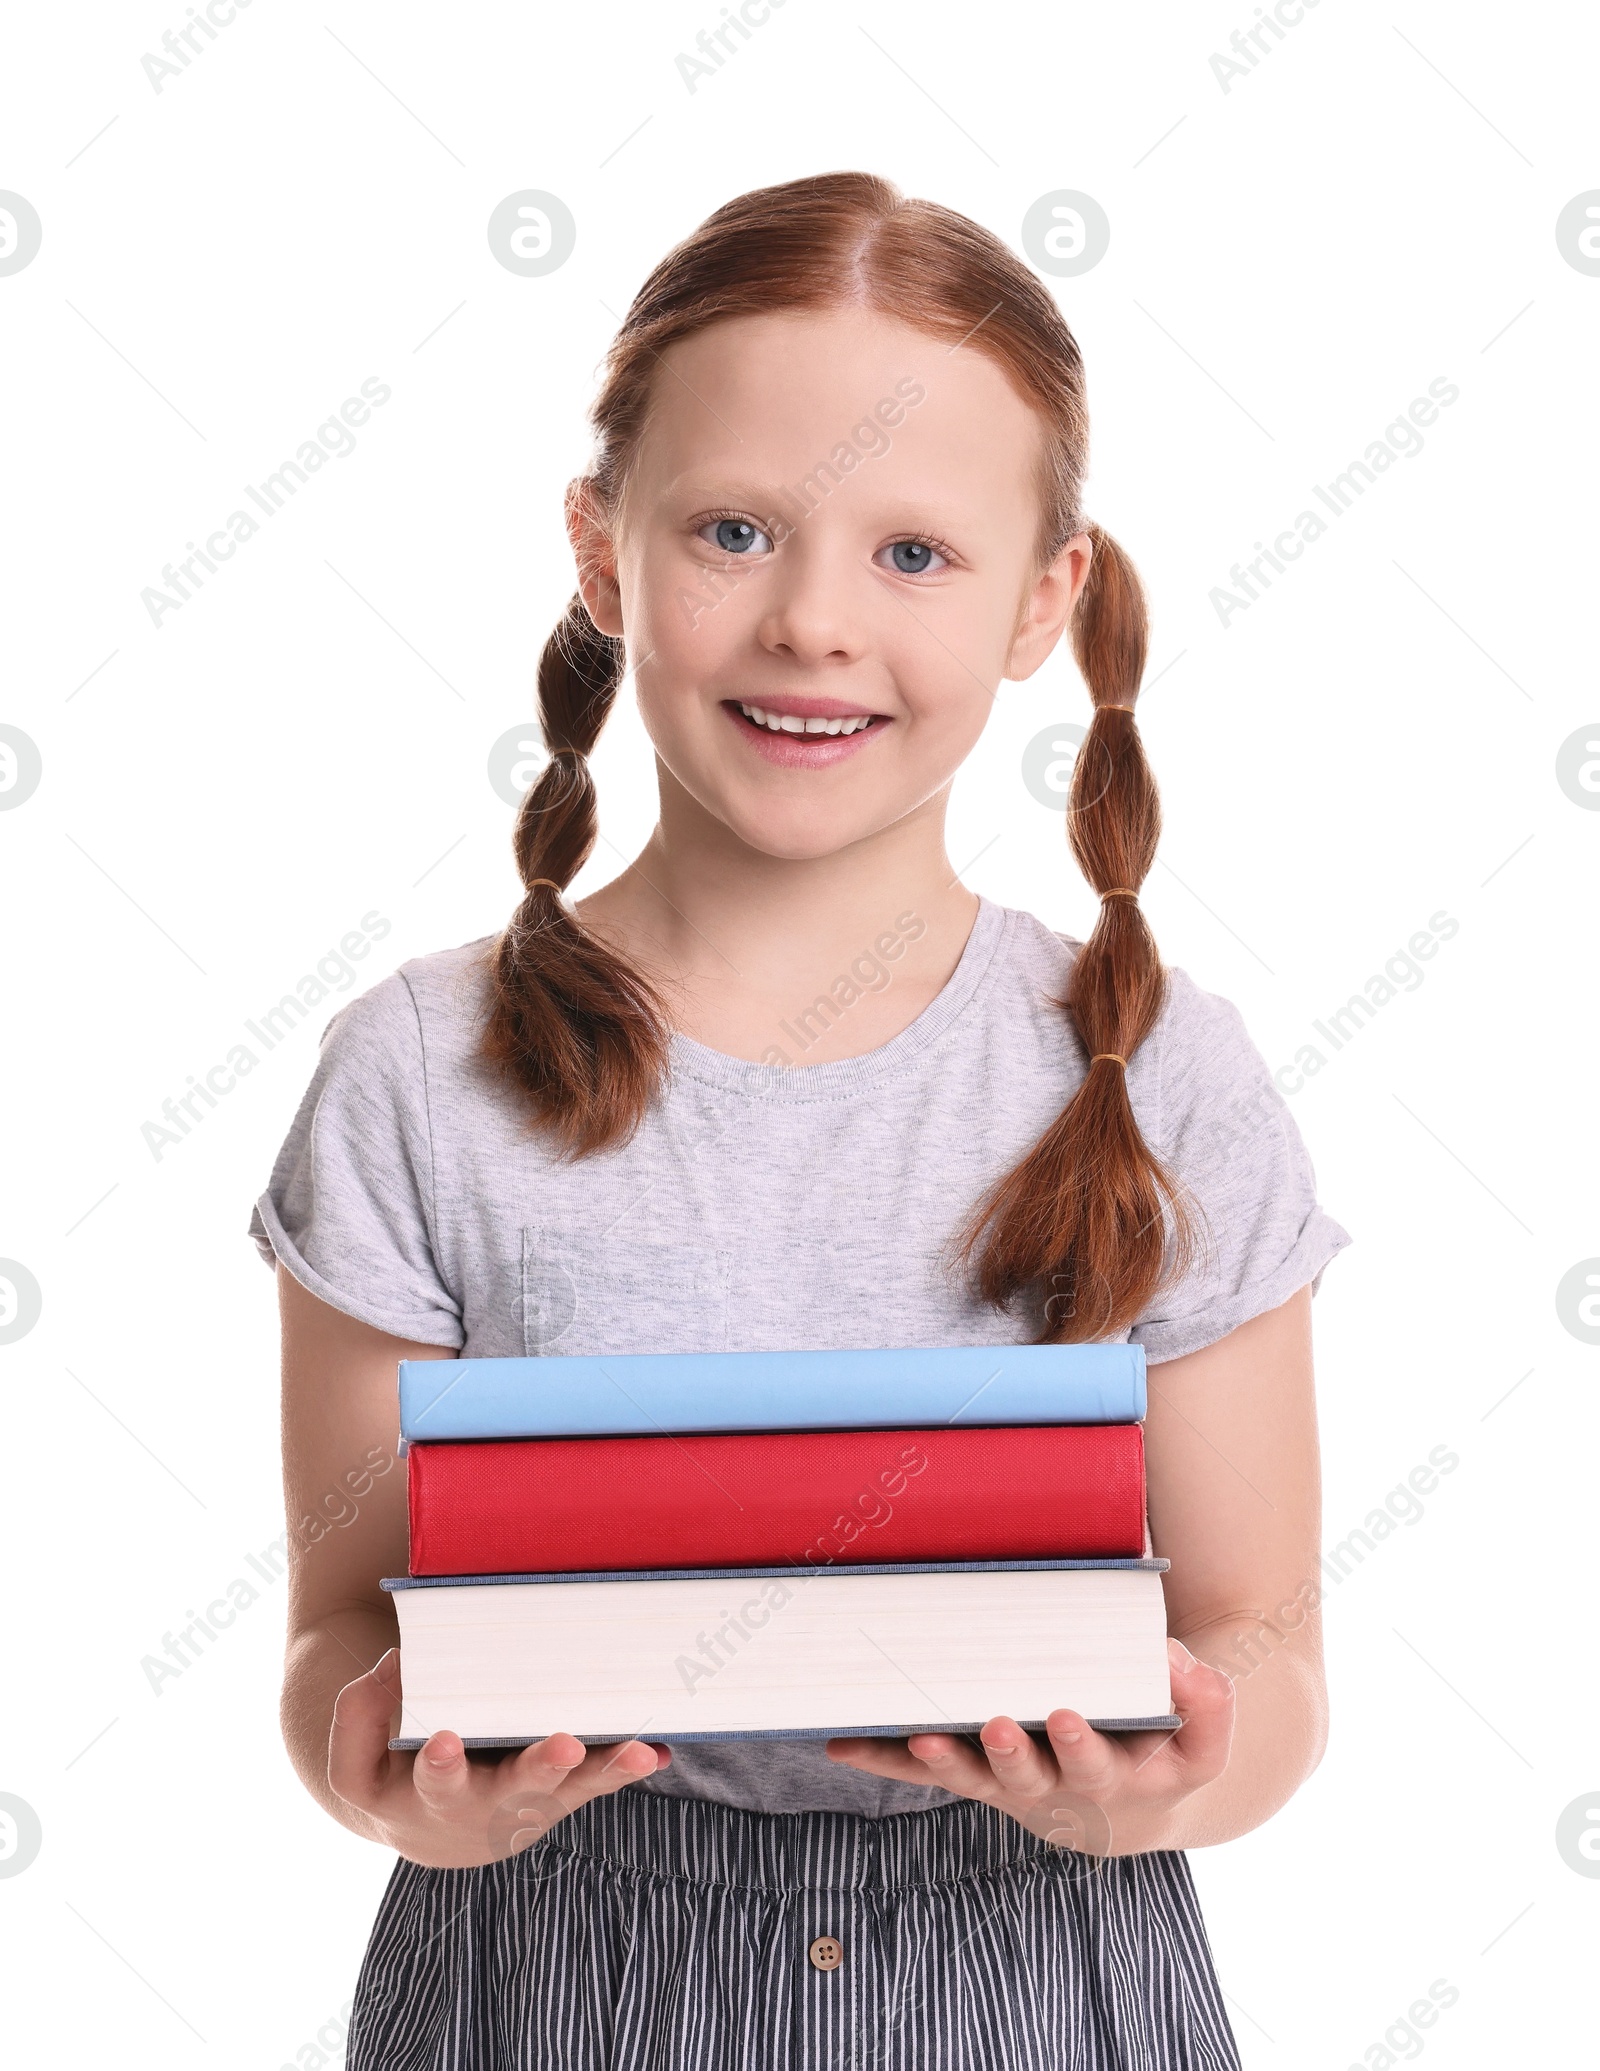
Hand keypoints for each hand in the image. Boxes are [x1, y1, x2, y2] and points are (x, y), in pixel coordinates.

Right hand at [329, 1648, 669, 1867]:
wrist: (434, 1836)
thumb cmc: (394, 1779)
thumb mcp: (355, 1762)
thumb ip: (360, 1712)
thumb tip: (399, 1665)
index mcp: (432, 1799)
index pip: (433, 1782)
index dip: (439, 1764)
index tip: (444, 1740)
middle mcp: (489, 1809)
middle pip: (517, 1793)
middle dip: (542, 1768)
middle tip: (566, 1745)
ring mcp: (533, 1805)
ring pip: (572, 1791)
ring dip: (607, 1771)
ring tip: (641, 1752)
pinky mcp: (564, 1795)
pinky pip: (598, 1783)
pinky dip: (627, 1770)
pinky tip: (659, 1751)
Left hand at [824, 1638, 1233, 1855]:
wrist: (1132, 1807)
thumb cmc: (1164, 1745)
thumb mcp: (1201, 1734)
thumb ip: (1205, 1700)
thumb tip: (1175, 1660)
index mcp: (1119, 1776)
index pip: (1102, 1764)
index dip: (1082, 1744)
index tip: (1065, 1714)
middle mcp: (1061, 1791)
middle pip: (1032, 1780)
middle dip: (1011, 1753)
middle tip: (995, 1723)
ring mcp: (1013, 1788)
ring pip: (975, 1781)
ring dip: (945, 1760)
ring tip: (922, 1736)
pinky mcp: (977, 1779)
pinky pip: (927, 1773)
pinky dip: (885, 1759)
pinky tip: (840, 1743)